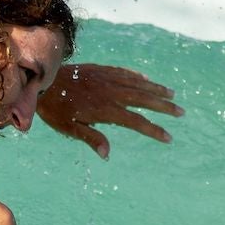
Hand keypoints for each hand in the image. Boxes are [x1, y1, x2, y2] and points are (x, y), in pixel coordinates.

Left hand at [35, 64, 181, 159]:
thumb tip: (107, 154)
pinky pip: (124, 72)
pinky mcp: (101, 70)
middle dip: (164, 107)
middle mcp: (111, 92)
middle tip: (181, 112)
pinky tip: (146, 80)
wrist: (43, 80)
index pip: (136, 122)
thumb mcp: (70, 129)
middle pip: (144, 100)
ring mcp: (107, 79)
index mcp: (105, 110)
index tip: (168, 138)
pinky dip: (137, 77)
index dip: (154, 130)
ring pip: (138, 84)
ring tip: (172, 94)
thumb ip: (91, 138)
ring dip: (156, 90)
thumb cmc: (54, 109)